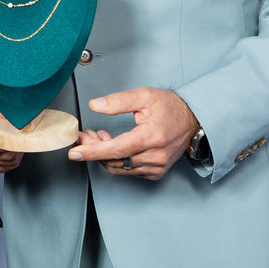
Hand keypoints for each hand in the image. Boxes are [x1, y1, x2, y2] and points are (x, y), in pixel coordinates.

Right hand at [0, 92, 22, 175]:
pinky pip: (1, 168)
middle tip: (16, 132)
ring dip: (13, 153)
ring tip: (9, 138)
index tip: (21, 132)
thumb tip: (18, 121)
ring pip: (4, 163)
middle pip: (2, 154)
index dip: (13, 139)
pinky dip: (8, 160)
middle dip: (15, 145)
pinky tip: (5, 148)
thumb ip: (5, 109)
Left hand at [66, 87, 197, 180]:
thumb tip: (96, 105)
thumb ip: (118, 100)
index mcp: (152, 136)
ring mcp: (156, 166)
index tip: (75, 152)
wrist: (192, 119)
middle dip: (93, 149)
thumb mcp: (144, 96)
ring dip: (103, 154)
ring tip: (99, 137)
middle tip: (84, 135)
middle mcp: (155, 155)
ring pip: (119, 168)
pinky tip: (114, 145)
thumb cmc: (170, 107)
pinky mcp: (156, 172)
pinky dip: (116, 160)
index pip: (116, 149)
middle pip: (114, 159)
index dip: (93, 151)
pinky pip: (128, 171)